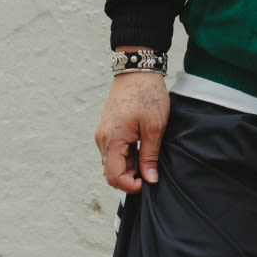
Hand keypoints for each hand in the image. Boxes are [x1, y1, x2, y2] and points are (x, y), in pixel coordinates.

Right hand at [95, 72, 169, 192]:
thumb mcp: (155, 127)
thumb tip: (150, 180)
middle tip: (152, 169)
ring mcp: (103, 134)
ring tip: (149, 156)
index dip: (130, 186)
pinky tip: (142, 148)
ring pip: (113, 163)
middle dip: (131, 177)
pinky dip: (127, 156)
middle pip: (111, 172)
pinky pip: (113, 152)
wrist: (137, 70)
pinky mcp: (107, 130)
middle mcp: (102, 139)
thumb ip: (150, 156)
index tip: (148, 182)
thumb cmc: (147, 95)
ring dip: (130, 166)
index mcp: (112, 140)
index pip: (114, 176)